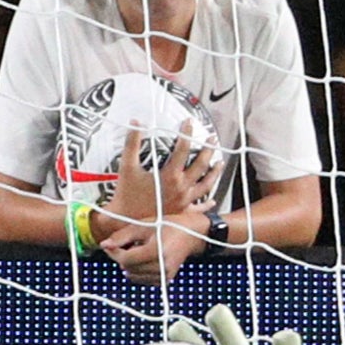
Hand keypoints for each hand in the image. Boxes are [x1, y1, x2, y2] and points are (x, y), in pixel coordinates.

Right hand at [96, 126, 218, 281]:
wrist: (125, 221)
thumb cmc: (126, 195)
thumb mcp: (127, 166)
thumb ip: (132, 143)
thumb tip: (136, 123)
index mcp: (170, 176)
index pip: (183, 149)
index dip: (186, 133)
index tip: (188, 123)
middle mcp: (181, 188)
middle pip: (201, 165)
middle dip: (208, 150)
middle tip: (212, 140)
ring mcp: (184, 201)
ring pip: (206, 185)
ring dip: (214, 173)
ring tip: (220, 163)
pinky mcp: (182, 212)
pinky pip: (199, 207)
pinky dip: (207, 203)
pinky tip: (212, 199)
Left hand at [96, 215, 203, 283]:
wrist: (192, 234)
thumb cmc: (169, 226)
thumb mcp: (143, 225)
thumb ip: (122, 235)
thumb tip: (104, 245)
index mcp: (157, 251)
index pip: (126, 259)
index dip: (114, 253)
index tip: (110, 245)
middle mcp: (162, 266)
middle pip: (128, 268)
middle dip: (122, 257)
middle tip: (126, 245)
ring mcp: (165, 275)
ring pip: (133, 275)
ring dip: (129, 264)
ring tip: (137, 251)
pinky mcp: (165, 280)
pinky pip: (142, 280)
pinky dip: (138, 271)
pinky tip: (143, 259)